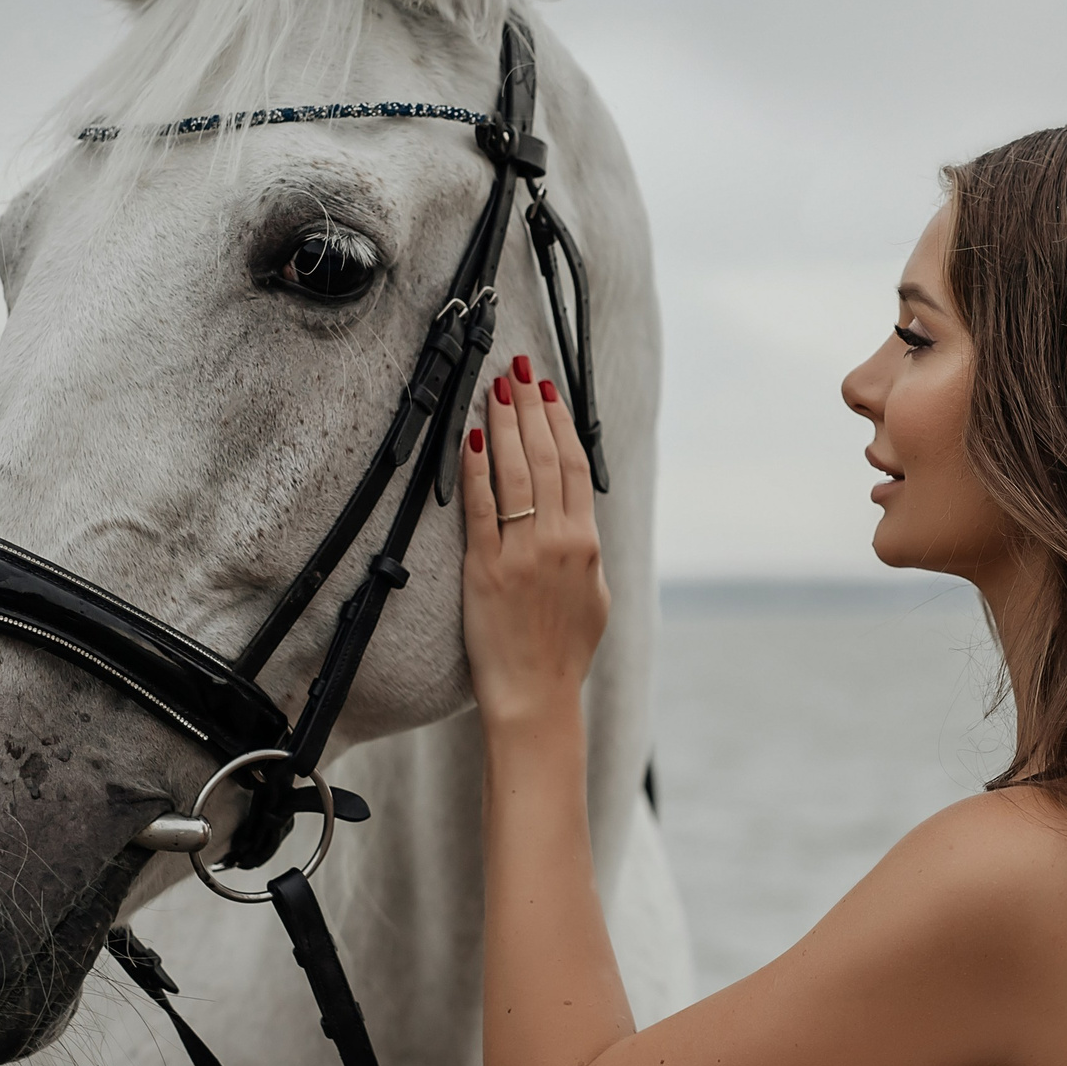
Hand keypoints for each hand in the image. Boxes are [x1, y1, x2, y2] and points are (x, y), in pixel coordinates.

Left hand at [461, 358, 608, 727]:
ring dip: (506, 424)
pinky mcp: (486, 570)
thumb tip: (580, 522)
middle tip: (518, 369)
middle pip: (546, 458)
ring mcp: (522, 553)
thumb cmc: (563, 652)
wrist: (536, 696)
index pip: (575, 466)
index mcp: (587, 544)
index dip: (560, 422)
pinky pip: (480, 508)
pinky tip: (473, 437)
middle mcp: (559, 541)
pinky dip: (477, 470)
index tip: (548, 390)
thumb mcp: (594, 597)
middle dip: (531, 407)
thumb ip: (586, 553)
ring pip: (516, 473)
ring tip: (496, 388)